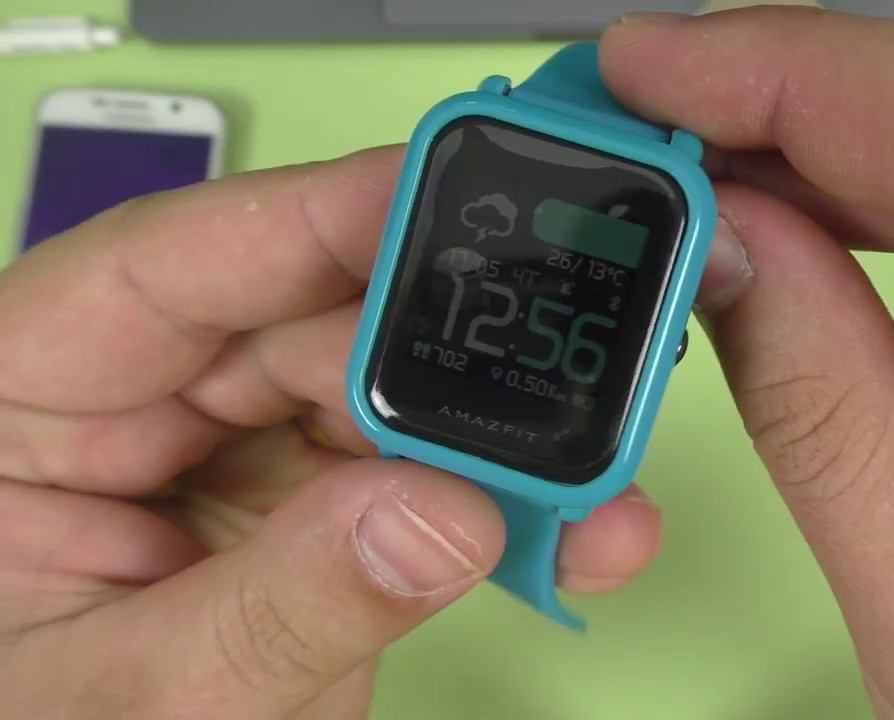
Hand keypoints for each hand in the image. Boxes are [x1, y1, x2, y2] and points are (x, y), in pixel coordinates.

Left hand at [0, 148, 660, 718]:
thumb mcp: (135, 698)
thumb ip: (282, 605)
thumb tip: (434, 512)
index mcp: (25, 404)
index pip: (169, 268)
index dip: (314, 219)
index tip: (438, 200)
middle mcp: (141, 410)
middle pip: (312, 325)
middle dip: (440, 358)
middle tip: (550, 375)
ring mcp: (238, 460)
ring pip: (392, 398)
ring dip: (502, 443)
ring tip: (581, 487)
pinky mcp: (317, 513)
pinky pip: (428, 481)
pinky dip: (511, 508)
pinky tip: (569, 532)